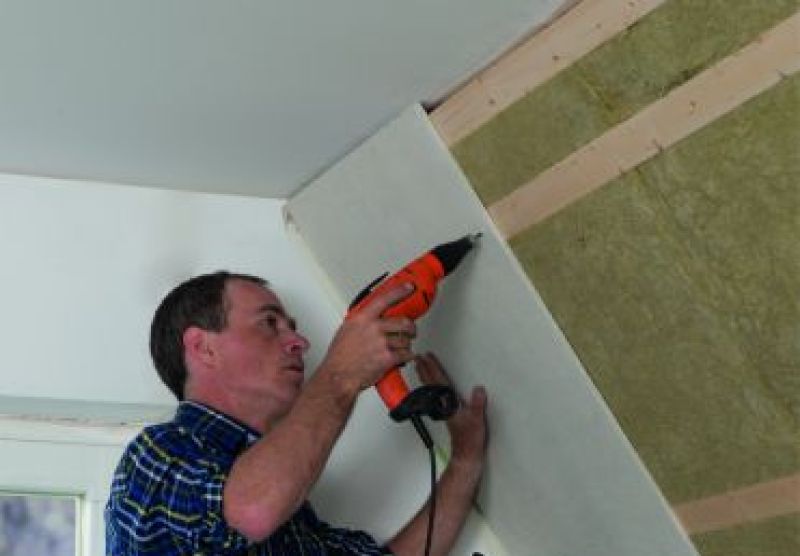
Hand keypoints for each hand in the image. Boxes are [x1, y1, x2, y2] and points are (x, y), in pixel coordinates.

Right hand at [322, 284, 416, 391]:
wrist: (338, 376)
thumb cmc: (339, 357)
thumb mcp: (346, 330)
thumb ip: (361, 322)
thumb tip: (371, 317)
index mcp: (362, 318)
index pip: (385, 299)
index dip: (400, 291)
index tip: (409, 287)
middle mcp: (373, 328)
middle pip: (404, 321)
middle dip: (411, 327)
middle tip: (410, 330)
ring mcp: (382, 342)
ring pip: (406, 340)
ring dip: (406, 345)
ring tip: (399, 349)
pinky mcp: (388, 357)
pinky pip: (407, 354)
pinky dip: (407, 357)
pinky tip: (401, 358)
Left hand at [415, 353, 487, 470]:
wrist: (466, 456)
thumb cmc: (470, 439)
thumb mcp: (477, 420)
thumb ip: (478, 404)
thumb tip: (478, 389)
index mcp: (450, 404)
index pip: (440, 382)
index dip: (433, 369)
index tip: (427, 357)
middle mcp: (444, 405)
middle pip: (432, 384)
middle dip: (425, 370)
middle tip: (418, 357)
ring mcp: (444, 410)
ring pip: (432, 390)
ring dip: (426, 377)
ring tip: (420, 367)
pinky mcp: (447, 414)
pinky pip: (436, 396)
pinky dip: (432, 387)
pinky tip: (432, 386)